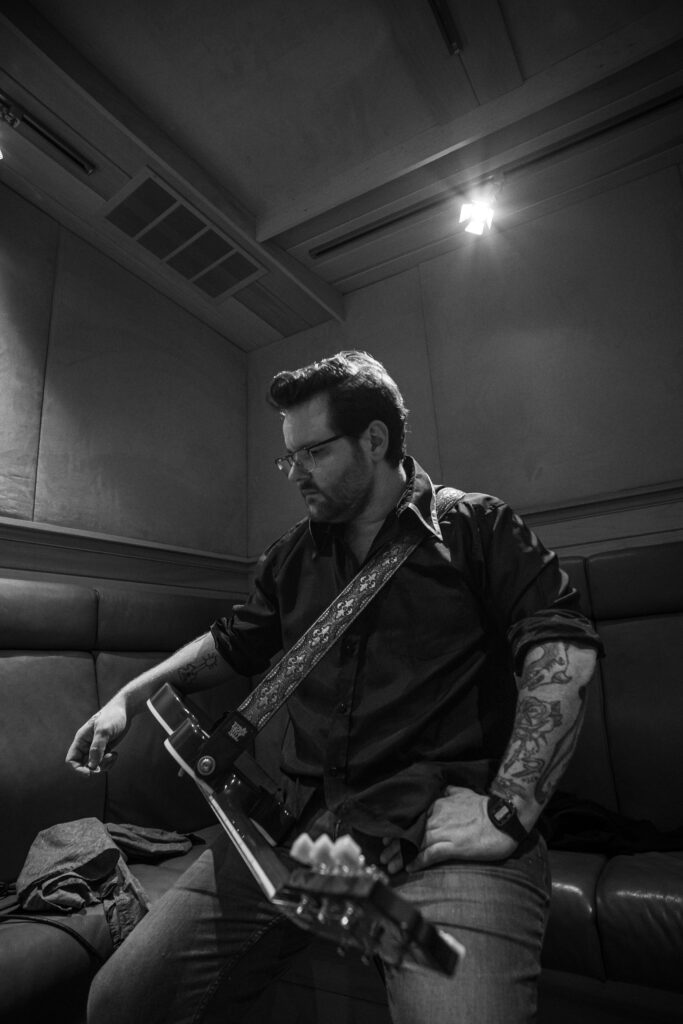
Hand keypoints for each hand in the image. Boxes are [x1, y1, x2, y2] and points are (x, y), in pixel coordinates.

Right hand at [65, 697, 128, 774]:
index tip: (89, 773)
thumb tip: (92, 765)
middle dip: (95, 767)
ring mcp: (96, 748)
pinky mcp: (105, 750)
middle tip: (107, 759)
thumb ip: (97, 748)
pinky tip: (116, 754)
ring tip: (113, 754)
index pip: (71, 760)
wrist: (125, 710)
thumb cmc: (113, 716)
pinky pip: (104, 763)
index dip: (77, 769)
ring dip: (104, 765)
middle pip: (83, 766)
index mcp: (81, 740)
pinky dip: (110, 762)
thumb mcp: (104, 731)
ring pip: (95, 766)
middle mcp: (86, 746)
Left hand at [380, 786, 517, 874]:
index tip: (387, 839)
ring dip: (401, 856)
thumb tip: (441, 789)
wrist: (505, 818)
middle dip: (394, 846)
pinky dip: (418, 861)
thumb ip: (449, 791)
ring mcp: (445, 832)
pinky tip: (410, 868)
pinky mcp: (454, 847)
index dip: (398, 830)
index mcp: (438, 805)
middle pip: (410, 833)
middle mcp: (437, 818)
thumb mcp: (464, 792)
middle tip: (383, 856)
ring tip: (390, 866)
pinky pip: (430, 855)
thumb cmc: (486, 807)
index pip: (412, 819)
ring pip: (416, 844)